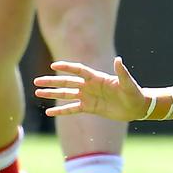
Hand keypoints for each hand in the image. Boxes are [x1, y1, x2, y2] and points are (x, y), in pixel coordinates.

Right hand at [33, 56, 149, 121]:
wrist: (136, 107)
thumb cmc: (134, 93)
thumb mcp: (128, 83)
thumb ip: (122, 72)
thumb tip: (118, 60)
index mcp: (97, 78)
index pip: (78, 70)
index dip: (66, 68)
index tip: (53, 66)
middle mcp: (90, 86)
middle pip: (67, 82)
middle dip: (52, 82)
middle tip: (36, 81)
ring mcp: (88, 97)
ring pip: (66, 95)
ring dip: (52, 94)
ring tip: (37, 92)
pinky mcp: (89, 108)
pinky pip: (72, 109)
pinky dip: (60, 111)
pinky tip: (48, 112)